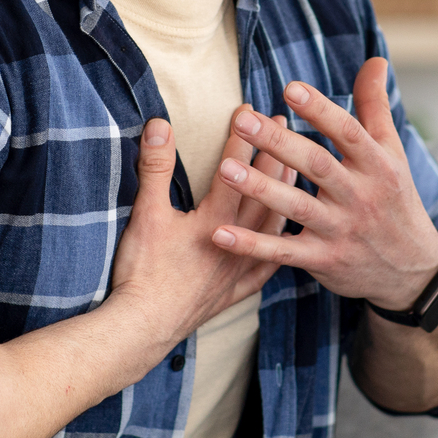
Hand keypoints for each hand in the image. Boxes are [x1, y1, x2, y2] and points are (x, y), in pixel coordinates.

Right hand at [104, 108, 295, 349]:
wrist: (143, 328)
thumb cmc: (142, 271)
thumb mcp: (145, 214)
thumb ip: (156, 168)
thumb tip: (160, 125)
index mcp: (215, 219)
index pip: (236, 169)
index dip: (244, 136)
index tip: (253, 109)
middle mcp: (237, 241)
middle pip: (264, 192)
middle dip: (275, 155)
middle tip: (285, 127)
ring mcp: (239, 269)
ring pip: (272, 225)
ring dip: (284, 194)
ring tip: (295, 172)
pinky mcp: (234, 293)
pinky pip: (267, 267)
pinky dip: (279, 249)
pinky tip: (286, 241)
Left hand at [208, 57, 437, 310]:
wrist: (411, 269)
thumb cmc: (395, 199)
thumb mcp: (392, 152)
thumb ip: (375, 106)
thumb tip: (374, 59)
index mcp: (377, 164)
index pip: (348, 132)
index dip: (320, 110)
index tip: (290, 88)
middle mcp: (360, 196)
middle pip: (317, 165)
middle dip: (278, 143)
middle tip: (242, 120)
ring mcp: (341, 230)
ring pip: (296, 207)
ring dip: (259, 189)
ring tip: (224, 169)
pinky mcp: (324, 260)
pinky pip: (283, 252)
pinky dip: (252, 245)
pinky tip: (220, 234)